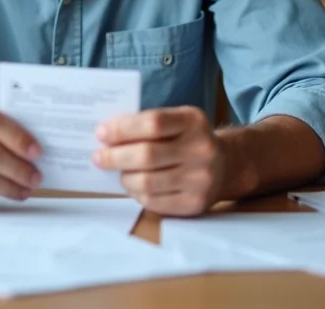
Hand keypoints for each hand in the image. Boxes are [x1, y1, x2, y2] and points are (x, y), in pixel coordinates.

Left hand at [92, 106, 224, 216]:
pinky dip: (136, 194)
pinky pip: (154, 202)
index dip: (123, 129)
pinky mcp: (194, 204)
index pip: (153, 123)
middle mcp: (201, 149)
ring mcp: (200, 179)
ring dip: (123, 177)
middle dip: (115, 157)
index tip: (101, 133)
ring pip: (147, 182)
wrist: (227, 165)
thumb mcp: (177, 121)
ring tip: (117, 172)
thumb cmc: (189, 139)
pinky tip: (133, 186)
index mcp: (193, 121)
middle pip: (147, 155)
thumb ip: (147, 124)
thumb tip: (106, 136)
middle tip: (98, 157)